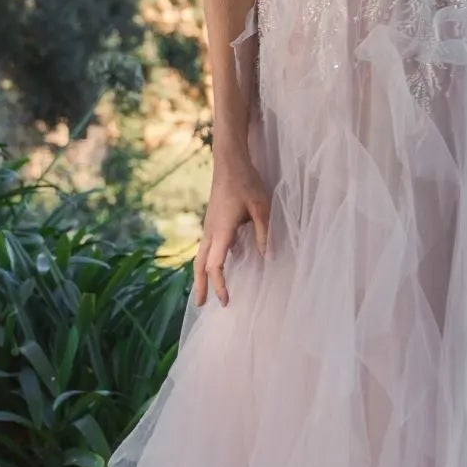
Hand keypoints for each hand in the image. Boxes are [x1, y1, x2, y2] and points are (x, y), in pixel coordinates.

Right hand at [194, 155, 271, 306]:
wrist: (229, 161)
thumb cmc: (247, 182)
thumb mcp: (261, 208)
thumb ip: (264, 233)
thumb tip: (267, 258)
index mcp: (222, 230)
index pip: (215, 265)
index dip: (219, 285)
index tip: (226, 301)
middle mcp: (210, 230)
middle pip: (199, 264)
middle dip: (199, 286)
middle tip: (200, 306)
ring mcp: (208, 225)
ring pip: (200, 255)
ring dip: (200, 274)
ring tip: (202, 290)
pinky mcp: (211, 220)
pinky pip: (206, 246)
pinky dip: (206, 261)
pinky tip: (217, 265)